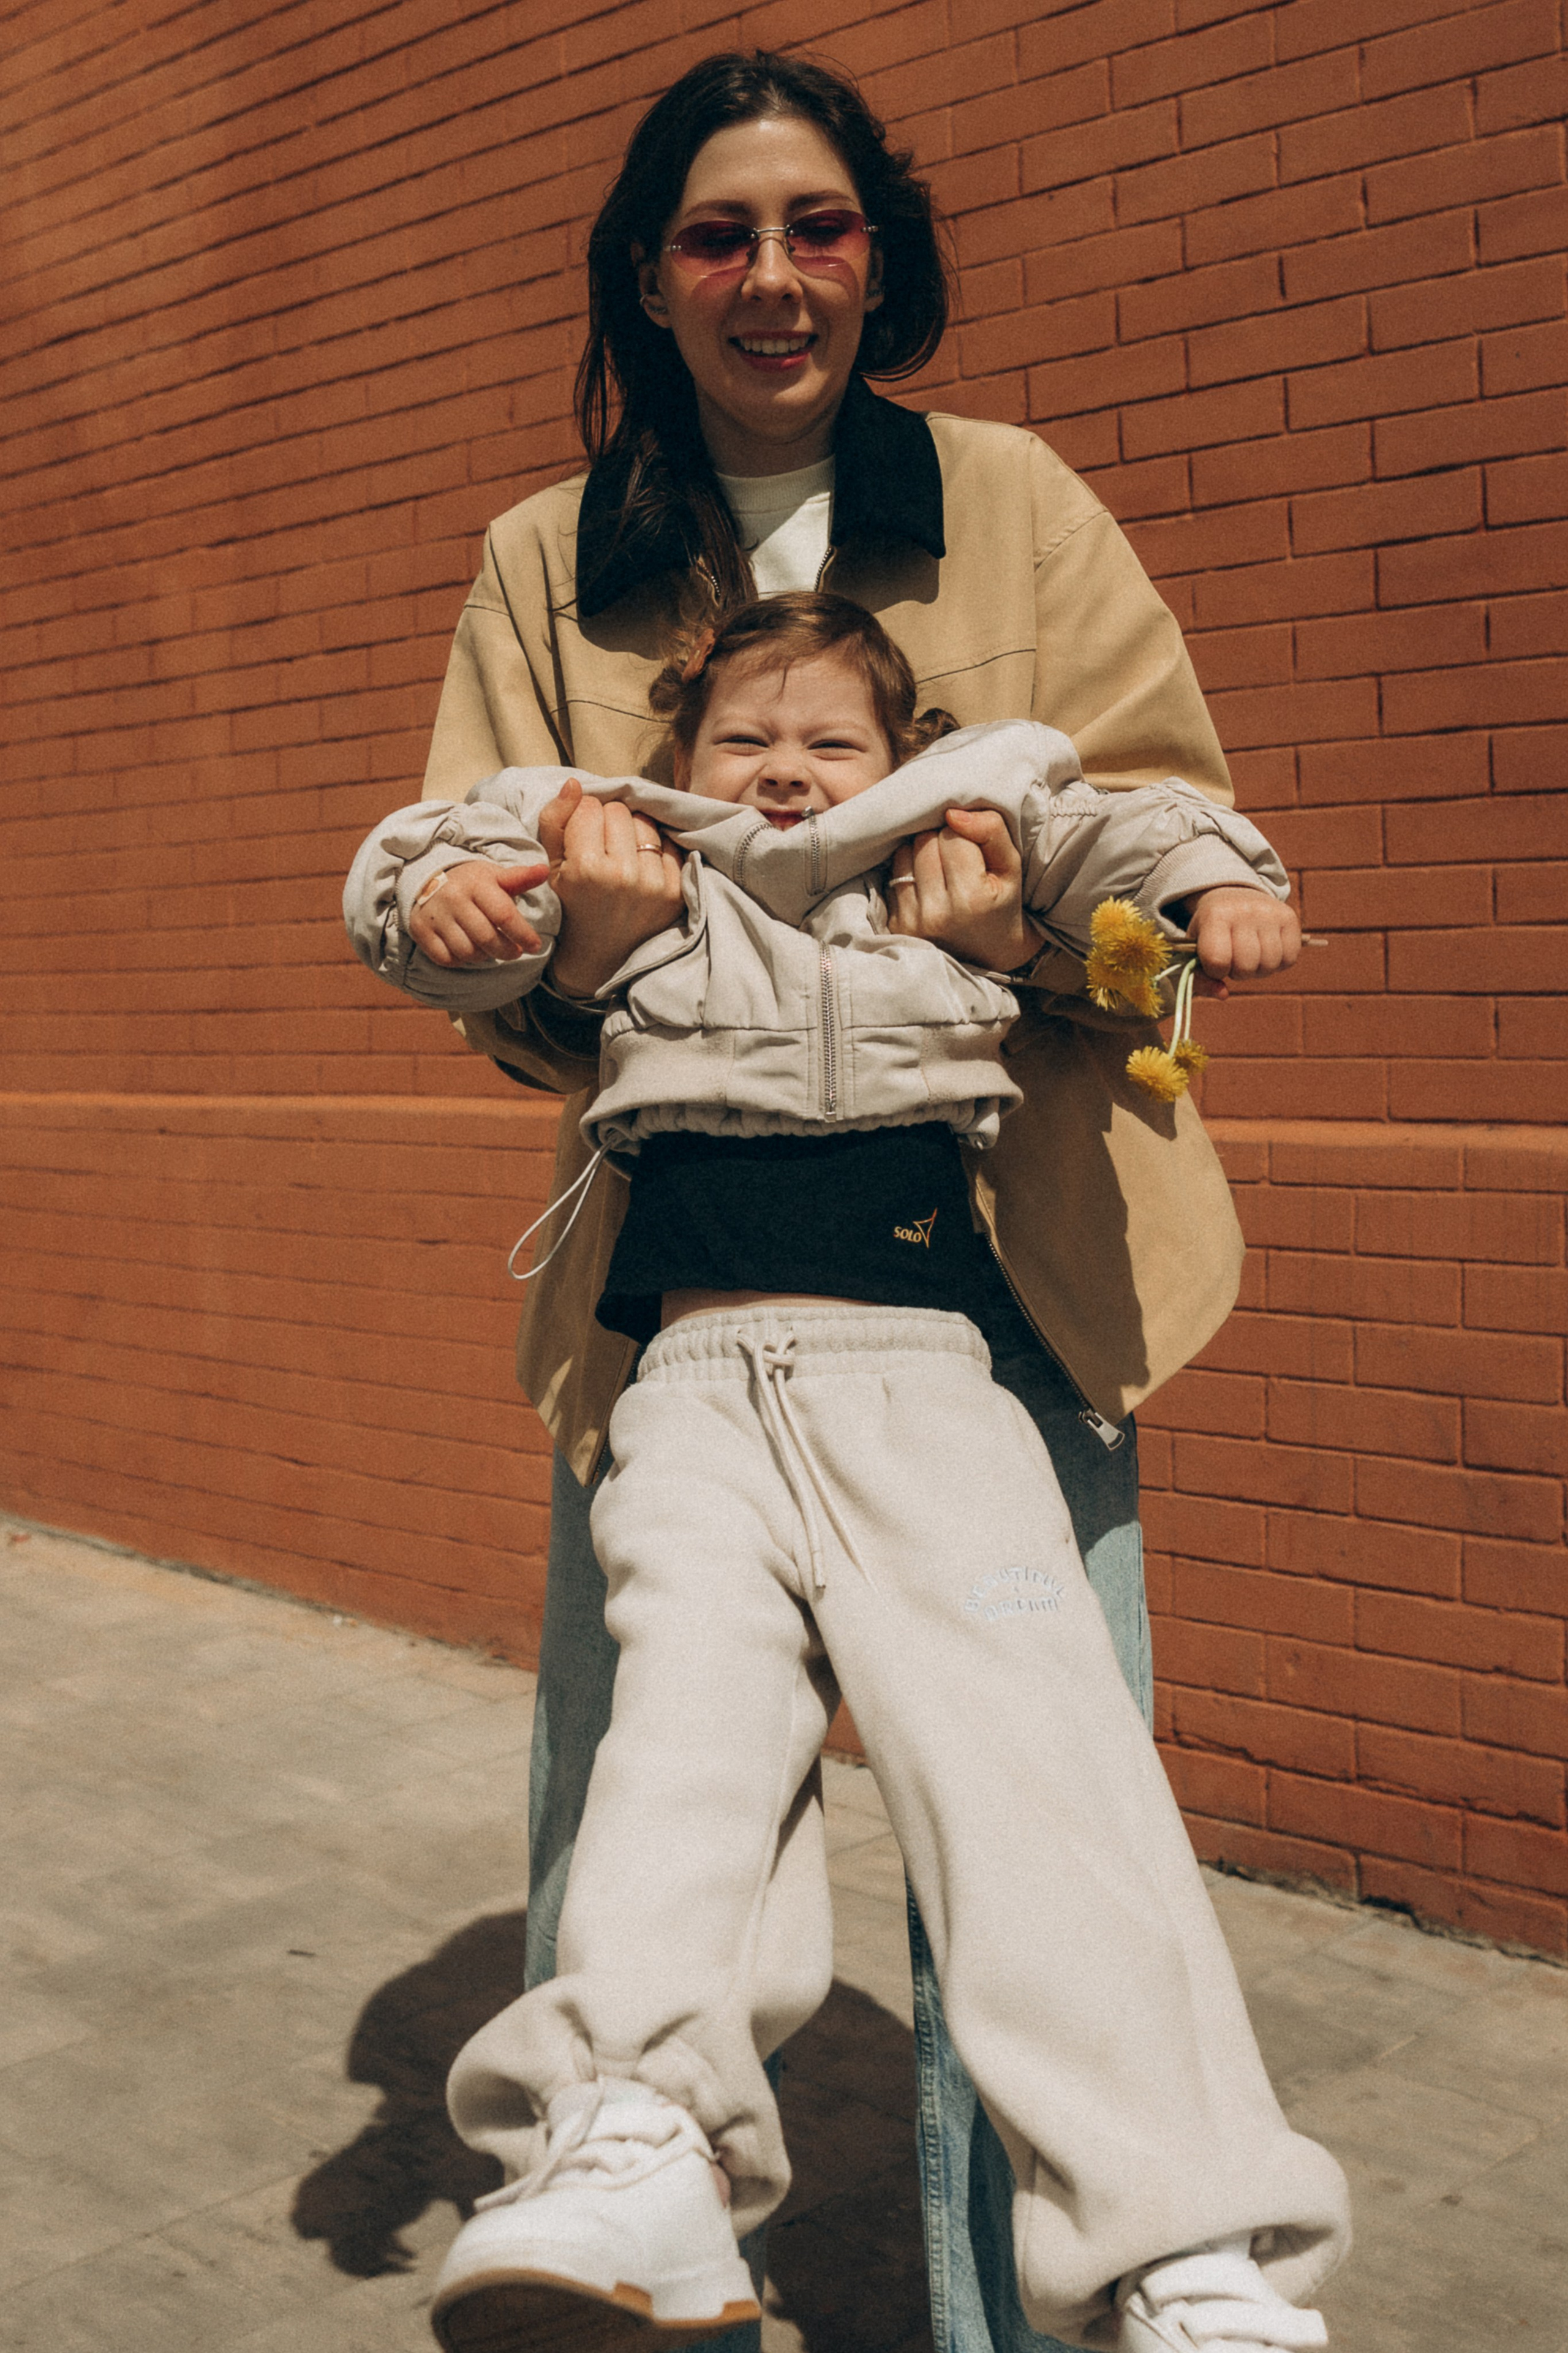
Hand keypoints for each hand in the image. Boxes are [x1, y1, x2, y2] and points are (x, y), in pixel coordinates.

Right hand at [409, 862, 547, 967]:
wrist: (427, 879)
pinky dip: (460, 960)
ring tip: (490, 948)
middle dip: (506, 950)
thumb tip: (544, 870)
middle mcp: (454, 899)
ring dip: (484, 956)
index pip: (504, 915)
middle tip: (515, 951)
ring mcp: (436, 916)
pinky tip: (468, 950)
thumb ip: (520, 878)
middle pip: (487, 938)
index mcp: (476, 884)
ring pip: (467, 952)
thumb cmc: (471, 882)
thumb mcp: (495, 876)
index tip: (535, 946)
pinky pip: (446, 958)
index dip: (523, 935)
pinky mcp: (421, 930)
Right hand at [540, 779, 684, 997]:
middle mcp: (622, 875)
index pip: (591, 807)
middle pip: (619, 810)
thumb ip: (555, 821)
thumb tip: (575, 783)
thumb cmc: (571, 906)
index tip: (581, 838)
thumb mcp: (551, 867)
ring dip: (634, 831)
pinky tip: (642, 866)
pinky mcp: (676, 891)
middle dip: (608, 822)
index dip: (583, 818)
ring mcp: (653, 884)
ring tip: (623, 855)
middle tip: (602, 847)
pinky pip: (670, 843)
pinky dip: (656, 848)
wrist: (600, 957)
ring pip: (646, 822)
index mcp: (586, 868)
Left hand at [886, 807, 1041, 971]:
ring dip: (922, 852)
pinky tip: (928, 883)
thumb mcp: (1011, 868)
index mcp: (971, 899)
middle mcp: (936, 914)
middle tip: (959, 858)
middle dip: (942, 840)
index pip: (953, 835)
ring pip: (905, 852)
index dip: (965, 835)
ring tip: (943, 870)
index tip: (976, 852)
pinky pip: (893, 874)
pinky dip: (909, 870)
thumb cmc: (1003, 905)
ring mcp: (911, 921)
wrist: (990, 954)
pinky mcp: (895, 924)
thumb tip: (952, 812)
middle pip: (925, 841)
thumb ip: (992, 832)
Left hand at [1187, 887, 1300, 993]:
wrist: (1234, 896)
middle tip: (1234, 958)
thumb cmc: (1212, 931)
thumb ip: (1200, 978)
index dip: (1216, 971)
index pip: (1218, 960)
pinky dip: (1278, 963)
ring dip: (1258, 970)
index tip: (1215, 962)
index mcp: (1215, 915)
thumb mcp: (1195, 949)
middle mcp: (1245, 910)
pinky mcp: (1290, 918)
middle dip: (1238, 972)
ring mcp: (1270, 913)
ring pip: (1270, 965)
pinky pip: (1289, 959)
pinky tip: (1266, 951)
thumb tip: (1223, 995)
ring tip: (1250, 955)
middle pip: (1246, 966)